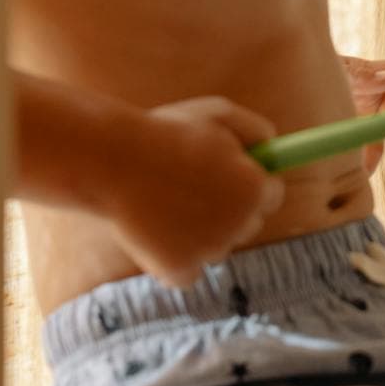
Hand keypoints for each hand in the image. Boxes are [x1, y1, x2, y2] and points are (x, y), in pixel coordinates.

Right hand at [101, 97, 284, 286]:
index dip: (253, 186)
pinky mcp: (179, 270)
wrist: (111, 161)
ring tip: (167, 204)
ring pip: (215, 248)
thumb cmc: (164, 132)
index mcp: (254, 187)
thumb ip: (254, 129)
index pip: (272, 196)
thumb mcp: (217, 114)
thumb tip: (273, 147)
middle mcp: (240, 224)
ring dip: (200, 234)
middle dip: (229, 211)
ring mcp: (209, 250)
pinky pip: (188, 271)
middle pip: (247, 226)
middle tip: (195, 192)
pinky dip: (174, 258)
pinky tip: (155, 232)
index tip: (236, 182)